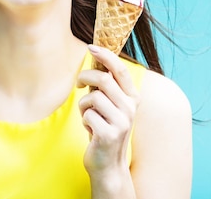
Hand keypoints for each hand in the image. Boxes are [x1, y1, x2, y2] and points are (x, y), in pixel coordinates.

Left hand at [77, 45, 140, 177]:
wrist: (108, 163)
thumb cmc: (103, 128)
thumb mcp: (108, 105)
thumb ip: (105, 87)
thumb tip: (95, 60)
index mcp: (132, 98)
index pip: (121, 70)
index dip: (106, 56)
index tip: (91, 47)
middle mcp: (130, 108)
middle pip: (103, 79)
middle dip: (84, 78)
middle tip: (78, 85)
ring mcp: (122, 121)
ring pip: (91, 97)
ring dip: (83, 106)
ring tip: (89, 117)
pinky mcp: (109, 133)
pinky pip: (86, 114)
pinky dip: (83, 120)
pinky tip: (91, 130)